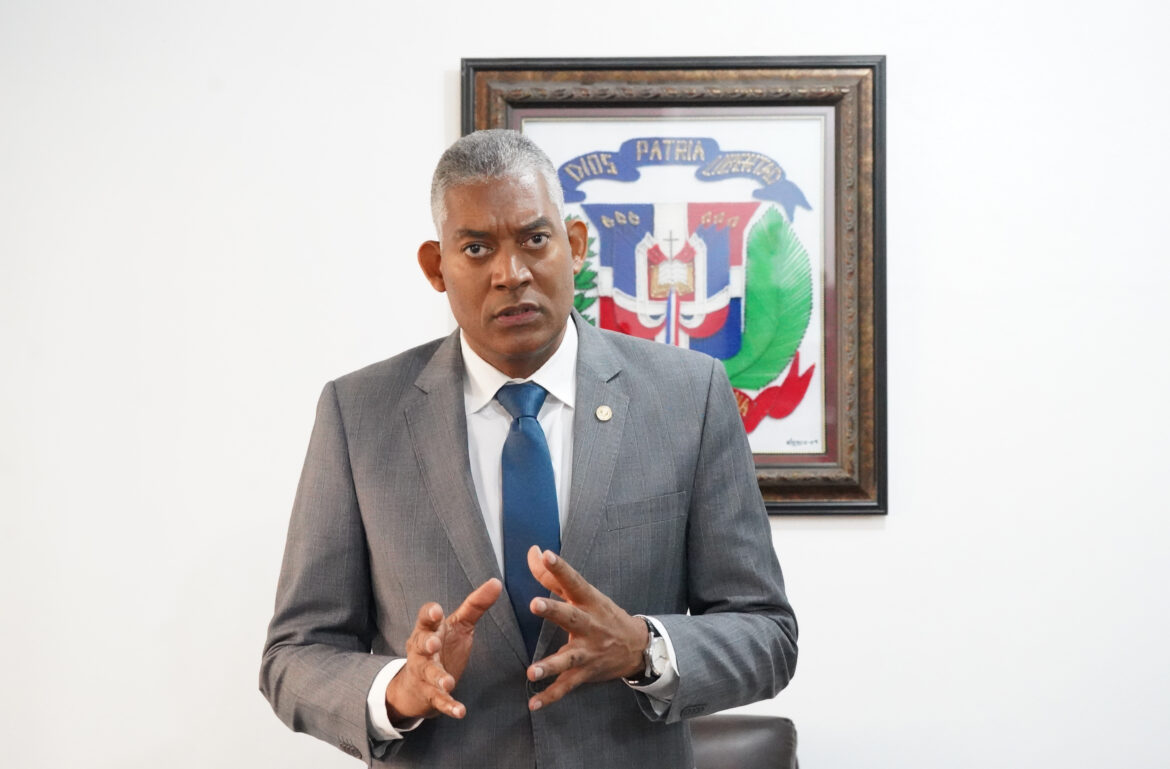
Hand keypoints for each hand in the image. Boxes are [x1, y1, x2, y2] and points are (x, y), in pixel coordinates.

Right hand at [385, 577, 501, 721]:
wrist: (417, 685)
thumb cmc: (442, 647)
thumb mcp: (458, 624)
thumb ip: (476, 605)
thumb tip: (496, 582)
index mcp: (428, 630)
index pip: (425, 619)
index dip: (429, 615)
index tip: (437, 611)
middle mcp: (421, 651)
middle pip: (419, 644)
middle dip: (426, 643)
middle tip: (433, 643)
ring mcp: (424, 674)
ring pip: (428, 674)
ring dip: (438, 678)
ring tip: (449, 682)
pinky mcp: (431, 695)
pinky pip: (439, 702)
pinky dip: (449, 706)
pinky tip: (460, 712)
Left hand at [524, 546, 648, 710]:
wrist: (637, 647)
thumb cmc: (604, 615)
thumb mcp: (585, 594)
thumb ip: (553, 576)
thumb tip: (533, 551)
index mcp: (589, 602)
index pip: (573, 581)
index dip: (560, 568)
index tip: (546, 554)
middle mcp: (590, 625)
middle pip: (571, 616)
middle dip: (553, 611)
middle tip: (535, 604)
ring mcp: (588, 651)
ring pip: (568, 658)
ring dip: (550, 666)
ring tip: (531, 672)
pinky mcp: (585, 672)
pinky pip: (567, 686)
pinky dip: (551, 696)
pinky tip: (534, 704)